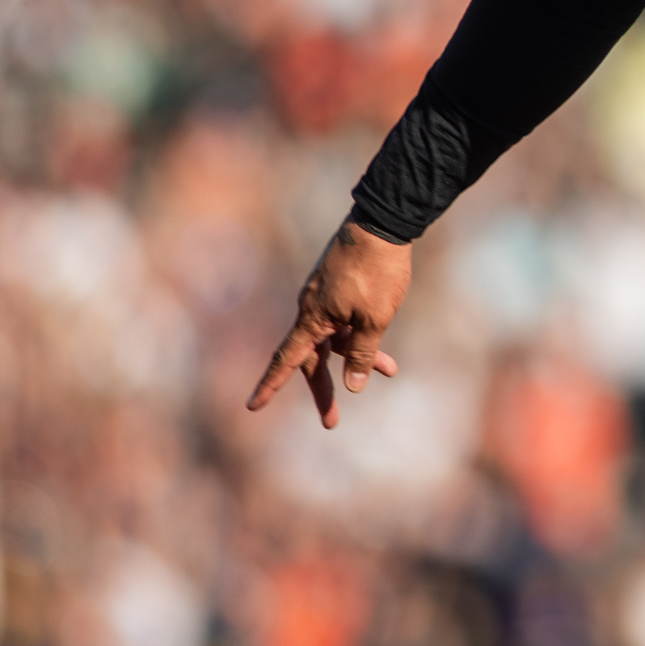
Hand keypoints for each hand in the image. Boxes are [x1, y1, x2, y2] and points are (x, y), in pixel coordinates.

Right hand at [247, 220, 412, 428]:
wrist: (383, 223)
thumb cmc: (377, 272)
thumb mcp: (374, 319)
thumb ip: (363, 353)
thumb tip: (353, 386)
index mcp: (312, 318)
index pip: (287, 360)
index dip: (270, 385)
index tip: (253, 406)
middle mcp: (312, 309)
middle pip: (313, 358)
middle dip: (324, 389)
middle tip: (331, 422)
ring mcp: (325, 298)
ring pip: (337, 339)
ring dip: (359, 356)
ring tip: (391, 370)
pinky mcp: (340, 289)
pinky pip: (345, 322)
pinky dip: (362, 336)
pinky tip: (385, 344)